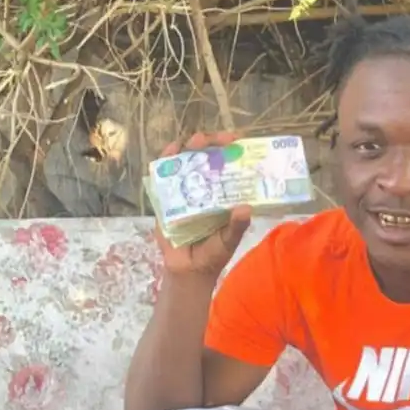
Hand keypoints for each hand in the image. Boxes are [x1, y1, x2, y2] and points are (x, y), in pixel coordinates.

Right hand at [153, 131, 251, 280]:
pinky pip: (163, 176)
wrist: (188, 270)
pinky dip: (165, 161)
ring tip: (196, 142)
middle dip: (211, 144)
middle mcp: (203, 188)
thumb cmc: (212, 254)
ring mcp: (183, 190)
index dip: (230, 151)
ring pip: (184, 162)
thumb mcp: (229, 240)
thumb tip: (246, 208)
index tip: (237, 140)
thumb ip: (237, 226)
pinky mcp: (165, 197)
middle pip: (204, 158)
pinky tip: (170, 152)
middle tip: (220, 139)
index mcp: (221, 195)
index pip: (226, 166)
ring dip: (188, 148)